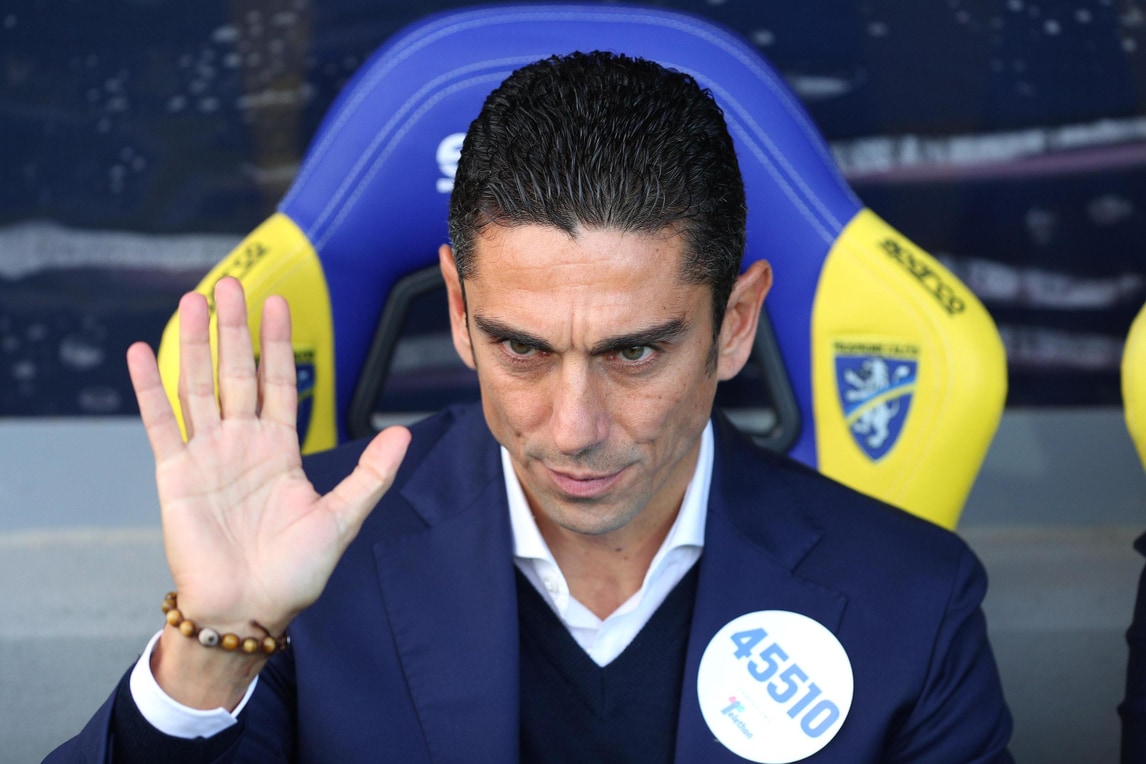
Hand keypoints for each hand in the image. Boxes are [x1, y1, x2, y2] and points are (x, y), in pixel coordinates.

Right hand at [128, 276, 409, 643]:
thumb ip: (371, 474)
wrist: (249, 611)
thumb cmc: (295, 572)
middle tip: (232, 285)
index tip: (277, 303)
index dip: (276, 344)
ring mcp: (207, 456)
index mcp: (279, 450)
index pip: (277, 383)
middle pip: (236, 373)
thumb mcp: (342, 518)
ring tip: (194, 301)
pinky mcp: (175, 476)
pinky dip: (148, 387)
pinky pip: (160, 423)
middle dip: (235, 329)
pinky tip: (141, 351)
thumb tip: (403, 433)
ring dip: (196, 345)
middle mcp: (241, 444)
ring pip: (198, 386)